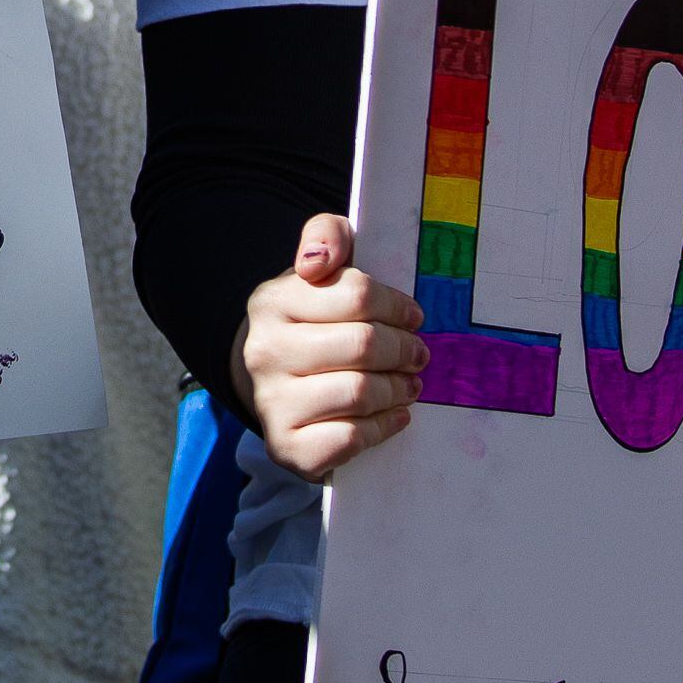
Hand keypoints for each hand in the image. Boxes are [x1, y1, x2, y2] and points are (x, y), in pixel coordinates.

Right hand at [239, 212, 428, 481]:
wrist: (280, 385)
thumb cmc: (315, 321)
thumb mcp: (321, 267)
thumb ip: (327, 236)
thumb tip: (317, 261)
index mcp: (272, 301)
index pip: (356, 295)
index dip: (397, 306)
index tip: (413, 316)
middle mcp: (263, 351)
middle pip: (363, 345)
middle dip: (403, 349)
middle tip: (419, 354)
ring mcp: (272, 402)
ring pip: (359, 392)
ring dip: (398, 389)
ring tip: (410, 384)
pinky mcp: (287, 447)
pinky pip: (350, 437)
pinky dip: (383, 427)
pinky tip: (393, 416)